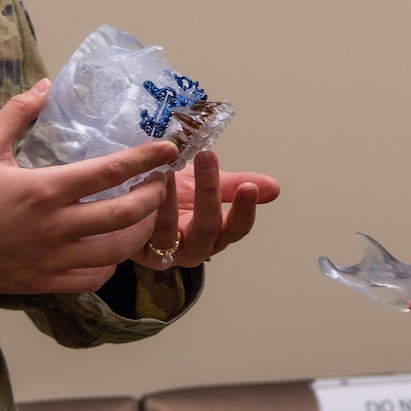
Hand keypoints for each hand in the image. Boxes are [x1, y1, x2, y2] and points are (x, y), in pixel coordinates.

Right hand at [0, 79, 177, 294]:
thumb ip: (18, 114)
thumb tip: (47, 86)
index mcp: (45, 190)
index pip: (109, 172)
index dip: (146, 158)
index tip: (169, 148)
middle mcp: (56, 227)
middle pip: (125, 215)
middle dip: (153, 196)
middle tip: (161, 182)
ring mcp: (54, 259)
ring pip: (117, 251)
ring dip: (140, 231)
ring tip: (146, 214)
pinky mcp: (47, 282)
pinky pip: (94, 278)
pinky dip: (112, 263)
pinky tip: (113, 248)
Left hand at [131, 150, 280, 269]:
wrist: (136, 198)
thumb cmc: (174, 194)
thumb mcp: (207, 185)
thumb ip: (234, 186)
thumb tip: (274, 187)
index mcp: (216, 235)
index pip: (236, 229)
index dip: (244, 210)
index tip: (249, 187)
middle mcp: (194, 249)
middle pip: (208, 230)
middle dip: (209, 192)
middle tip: (208, 157)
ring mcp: (164, 253)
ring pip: (172, 233)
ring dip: (172, 198)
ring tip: (171, 169)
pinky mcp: (137, 250)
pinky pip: (143, 231)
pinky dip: (147, 206)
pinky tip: (149, 181)